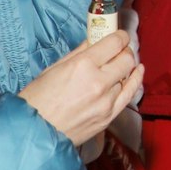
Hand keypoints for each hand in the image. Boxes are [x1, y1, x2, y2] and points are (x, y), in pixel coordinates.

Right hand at [19, 30, 142, 147]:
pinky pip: (130, 95)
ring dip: (124, 69)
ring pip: (127, 77)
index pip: (114, 43)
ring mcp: (106, 102)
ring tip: (116, 66)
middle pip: (126, 59)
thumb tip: (95, 39)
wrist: (33, 133)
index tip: (119, 35)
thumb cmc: (36, 100)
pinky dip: (135, 81)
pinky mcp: (109, 117)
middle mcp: (98, 82)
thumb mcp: (53, 69)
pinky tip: (137, 72)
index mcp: (82, 66)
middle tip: (118, 50)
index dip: (120, 36)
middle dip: (124, 51)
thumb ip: (79, 52)